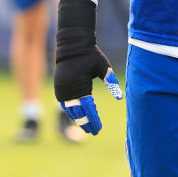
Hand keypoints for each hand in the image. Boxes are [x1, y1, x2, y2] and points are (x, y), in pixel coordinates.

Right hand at [54, 0, 122, 134]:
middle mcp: (69, 90)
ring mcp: (62, 89)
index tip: (98, 129)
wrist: (71, 44)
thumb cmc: (90, 54)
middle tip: (94, 132)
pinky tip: (77, 115)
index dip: (93, 120)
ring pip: (69, 110)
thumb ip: (110, 82)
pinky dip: (71, 110)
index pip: (88, 109)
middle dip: (86, 123)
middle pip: (78, 113)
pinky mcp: (58, 87)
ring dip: (78, 119)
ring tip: (86, 126)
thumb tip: (119, 97)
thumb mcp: (103, 67)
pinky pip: (64, 103)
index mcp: (81, 86)